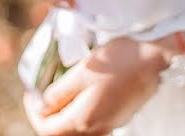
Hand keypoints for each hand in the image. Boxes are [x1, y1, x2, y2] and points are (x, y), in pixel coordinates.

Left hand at [23, 35, 181, 135]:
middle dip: (47, 115)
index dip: (33, 112)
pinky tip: (84, 94)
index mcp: (83, 118)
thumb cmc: (119, 59)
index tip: (31, 93)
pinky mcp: (121, 115)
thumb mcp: (82, 71)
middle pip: (62, 133)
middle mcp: (97, 127)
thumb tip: (42, 106)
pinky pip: (94, 122)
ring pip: (78, 129)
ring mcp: (111, 122)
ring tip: (61, 93)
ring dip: (65, 115)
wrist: (154, 57)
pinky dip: (82, 112)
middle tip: (42, 94)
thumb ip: (59, 92)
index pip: (46, 129)